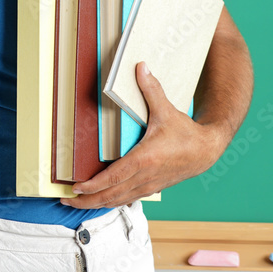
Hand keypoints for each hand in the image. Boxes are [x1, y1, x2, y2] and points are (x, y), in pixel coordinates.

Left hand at [60, 62, 222, 209]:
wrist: (207, 151)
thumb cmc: (186, 133)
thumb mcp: (166, 110)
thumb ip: (151, 89)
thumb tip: (140, 67)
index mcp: (145, 159)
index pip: (113, 178)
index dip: (92, 186)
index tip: (75, 188)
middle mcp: (145, 176)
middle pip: (111, 196)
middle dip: (86, 201)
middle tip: (65, 200)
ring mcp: (148, 185)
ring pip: (118, 201)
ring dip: (96, 204)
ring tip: (77, 203)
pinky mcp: (151, 188)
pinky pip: (127, 199)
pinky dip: (111, 202)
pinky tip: (100, 202)